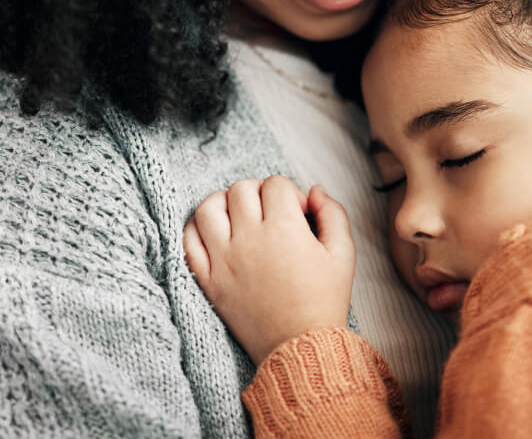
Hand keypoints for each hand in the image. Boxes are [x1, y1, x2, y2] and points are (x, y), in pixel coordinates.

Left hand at [183, 175, 355, 365]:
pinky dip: (197, 229)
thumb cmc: (324, 300)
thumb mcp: (343, 253)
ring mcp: (224, 260)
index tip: (299, 215)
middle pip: (241, 189)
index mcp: (285, 229)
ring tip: (239, 217)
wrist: (301, 348)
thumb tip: (314, 190)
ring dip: (224, 203)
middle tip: (272, 214)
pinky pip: (188, 241)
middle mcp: (250, 239)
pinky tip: (216, 233)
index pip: (276, 184)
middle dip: (259, 193)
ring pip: (208, 207)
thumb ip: (333, 213)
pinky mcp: (209, 280)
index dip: (291, 193)